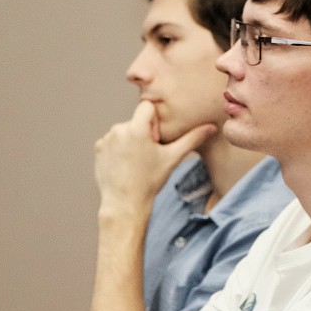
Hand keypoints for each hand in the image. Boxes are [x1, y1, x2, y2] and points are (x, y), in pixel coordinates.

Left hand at [94, 101, 215, 216]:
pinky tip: (125, 165)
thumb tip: (211, 127)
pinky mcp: (98, 148)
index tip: (155, 140)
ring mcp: (106, 139)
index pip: (147, 107)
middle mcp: (118, 129)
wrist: (124, 203)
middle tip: (148, 156)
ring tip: (136, 163)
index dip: (154, 122)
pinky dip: (119, 149)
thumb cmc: (150, 181)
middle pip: (137, 121)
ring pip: (125, 131)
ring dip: (131, 141)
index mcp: (137, 128)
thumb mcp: (173, 158)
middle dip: (143, 133)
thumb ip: (192, 139)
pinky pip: (112, 141)